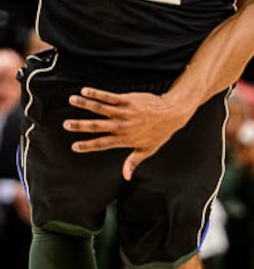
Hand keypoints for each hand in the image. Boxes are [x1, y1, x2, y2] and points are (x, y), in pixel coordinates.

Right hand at [63, 88, 185, 179]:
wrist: (172, 114)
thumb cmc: (160, 132)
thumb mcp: (148, 150)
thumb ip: (133, 162)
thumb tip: (126, 176)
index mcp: (124, 139)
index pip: (102, 144)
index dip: (87, 145)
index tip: (74, 146)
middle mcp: (122, 126)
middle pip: (97, 126)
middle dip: (80, 126)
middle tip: (66, 124)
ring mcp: (124, 112)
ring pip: (100, 108)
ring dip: (85, 104)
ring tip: (71, 100)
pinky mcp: (128, 100)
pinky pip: (109, 96)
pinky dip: (96, 93)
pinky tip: (85, 91)